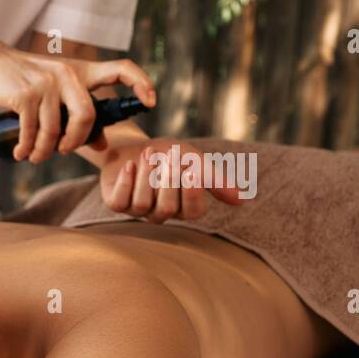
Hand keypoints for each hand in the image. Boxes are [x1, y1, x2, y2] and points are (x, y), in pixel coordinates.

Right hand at [0, 44, 156, 162]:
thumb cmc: (32, 80)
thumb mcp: (60, 92)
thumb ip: (79, 113)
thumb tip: (102, 145)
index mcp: (83, 72)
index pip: (120, 69)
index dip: (140, 83)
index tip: (151, 102)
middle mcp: (68, 75)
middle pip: (87, 115)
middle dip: (76, 141)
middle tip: (64, 151)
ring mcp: (46, 84)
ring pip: (54, 130)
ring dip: (43, 151)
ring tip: (35, 156)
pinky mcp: (25, 95)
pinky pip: (31, 131)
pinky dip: (27, 147)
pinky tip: (22, 153)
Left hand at [98, 138, 243, 221]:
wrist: (137, 144)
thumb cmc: (170, 155)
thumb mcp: (195, 161)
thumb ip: (215, 179)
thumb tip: (241, 200)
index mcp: (184, 206)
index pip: (193, 212)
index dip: (193, 192)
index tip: (192, 168)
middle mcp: (161, 213)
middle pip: (167, 209)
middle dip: (169, 180)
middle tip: (170, 154)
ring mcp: (137, 210)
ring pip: (142, 204)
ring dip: (146, 175)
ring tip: (149, 153)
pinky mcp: (117, 203)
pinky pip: (120, 203)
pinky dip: (126, 182)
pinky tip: (131, 165)